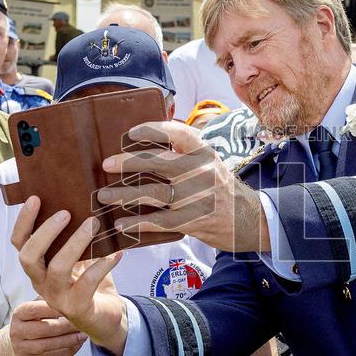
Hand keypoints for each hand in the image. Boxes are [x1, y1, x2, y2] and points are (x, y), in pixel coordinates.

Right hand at [0, 307, 87, 355]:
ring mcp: (20, 349)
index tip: (74, 304)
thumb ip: (49, 299)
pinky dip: (66, 353)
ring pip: (48, 346)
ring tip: (83, 335)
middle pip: (45, 329)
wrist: (12, 346)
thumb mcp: (36, 307)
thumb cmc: (33, 321)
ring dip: (69, 341)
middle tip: (84, 322)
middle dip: (67, 326)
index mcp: (19, 313)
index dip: (55, 308)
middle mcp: (16, 331)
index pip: (36, 309)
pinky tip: (77, 345)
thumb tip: (72, 287)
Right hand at [10, 196, 125, 351]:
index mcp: (38, 268)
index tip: (36, 198)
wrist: (106, 317)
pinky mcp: (77, 308)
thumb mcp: (80, 257)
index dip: (24, 221)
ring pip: (57, 269)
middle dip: (46, 232)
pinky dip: (102, 265)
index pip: (19, 244)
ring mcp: (57, 298)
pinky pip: (87, 284)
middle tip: (66, 213)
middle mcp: (41, 283)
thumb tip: (83, 203)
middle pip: (29, 257)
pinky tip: (116, 253)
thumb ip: (74, 238)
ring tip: (93, 225)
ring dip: (75, 244)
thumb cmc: (91, 281)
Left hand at [98, 120, 268, 252]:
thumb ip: (186, 154)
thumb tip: (149, 145)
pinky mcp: (194, 221)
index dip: (153, 130)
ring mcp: (197, 197)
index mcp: (205, 153)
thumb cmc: (222, 189)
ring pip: (154, 193)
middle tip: (106, 164)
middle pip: (159, 163)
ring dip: (125, 195)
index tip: (131, 133)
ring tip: (104, 196)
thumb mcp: (210, 163)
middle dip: (129, 162)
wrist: (250, 220)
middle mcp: (201, 172)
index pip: (179, 133)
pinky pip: (160, 221)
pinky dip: (138, 223)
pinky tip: (121, 224)